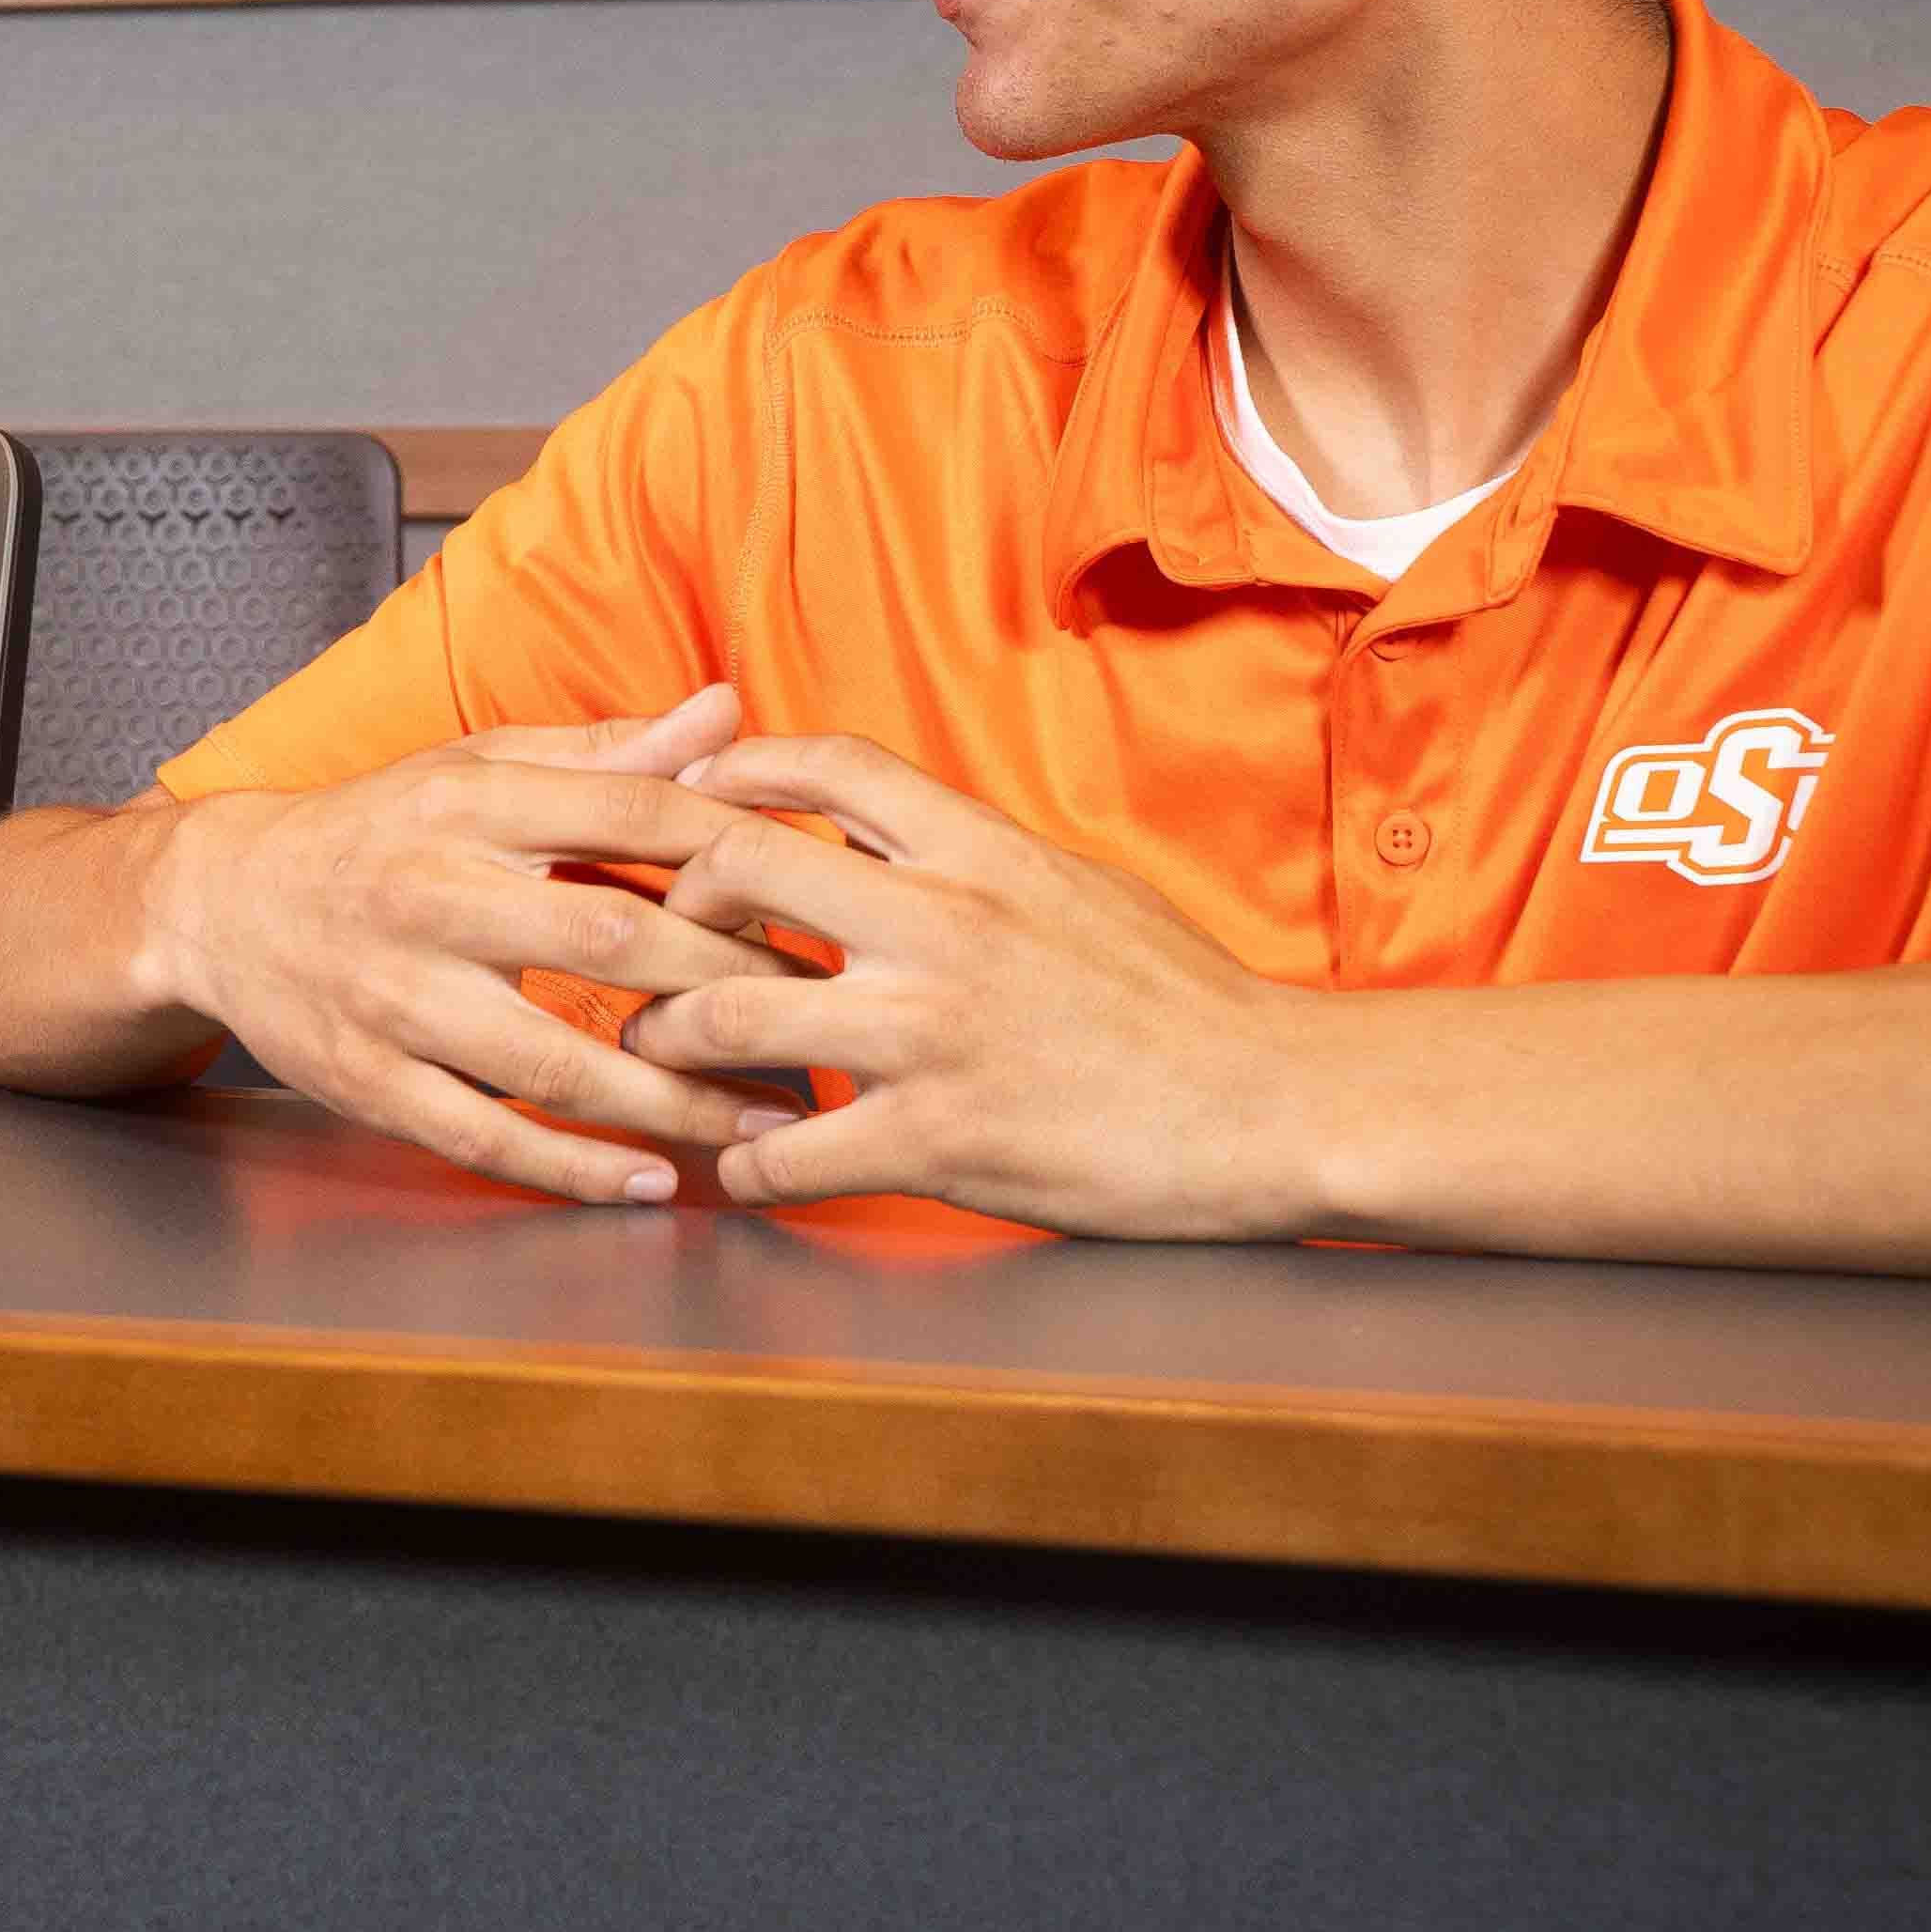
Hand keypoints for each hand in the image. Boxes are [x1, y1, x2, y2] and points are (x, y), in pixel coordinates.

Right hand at [132, 687, 820, 1205]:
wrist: (218, 903)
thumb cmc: (376, 831)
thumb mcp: (475, 768)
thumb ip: (606, 752)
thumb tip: (729, 712)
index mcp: (466, 804)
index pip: (630, 814)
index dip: (737, 854)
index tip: (820, 896)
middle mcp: (430, 895)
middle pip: (611, 941)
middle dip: (732, 988)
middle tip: (826, 1022)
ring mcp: (395, 996)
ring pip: (557, 1062)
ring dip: (677, 1102)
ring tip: (771, 1125)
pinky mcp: (368, 1079)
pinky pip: (486, 1136)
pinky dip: (574, 1168)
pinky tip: (651, 1181)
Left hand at [635, 735, 1321, 1237]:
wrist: (1278, 1106)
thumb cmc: (1183, 1001)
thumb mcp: (1075, 886)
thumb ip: (971, 855)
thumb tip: (884, 825)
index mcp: (980, 853)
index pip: (827, 765)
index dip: (734, 765)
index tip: (688, 791)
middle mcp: (942, 925)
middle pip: (738, 866)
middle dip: (668, 902)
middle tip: (652, 940)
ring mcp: (931, 1033)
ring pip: (727, 1011)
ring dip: (668, 1037)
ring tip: (657, 1053)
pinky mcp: (938, 1139)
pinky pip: (787, 1153)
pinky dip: (742, 1165)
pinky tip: (742, 1166)